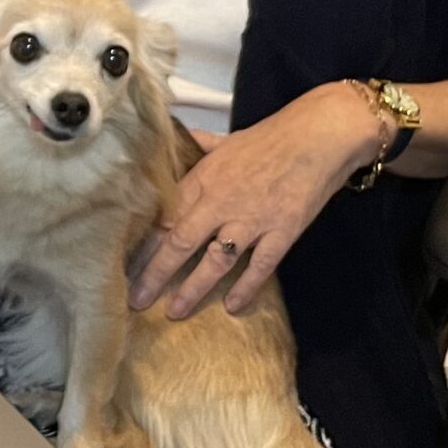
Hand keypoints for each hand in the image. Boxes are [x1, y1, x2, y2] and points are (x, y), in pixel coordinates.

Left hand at [128, 84, 380, 318]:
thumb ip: (200, 147)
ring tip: (175, 312)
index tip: (129, 266)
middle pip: (180, 243)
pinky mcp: (282, 232)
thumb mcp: (227, 140)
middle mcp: (221, 202)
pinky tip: (233, 307)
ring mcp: (252, 220)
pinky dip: (246, 288)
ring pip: (215, 262)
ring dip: (193, 289)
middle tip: (137, 299)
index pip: (166, 217)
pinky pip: (259, 267)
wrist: (318, 136)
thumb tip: (178, 141)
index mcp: (204, 179)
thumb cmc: (272, 137)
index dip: (146, 244)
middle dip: (156, 274)